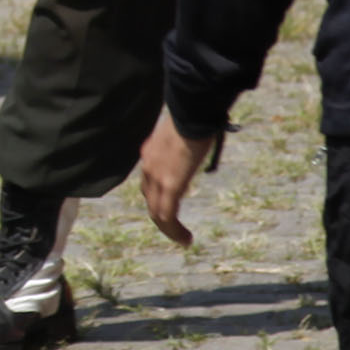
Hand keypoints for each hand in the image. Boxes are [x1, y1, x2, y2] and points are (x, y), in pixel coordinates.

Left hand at [137, 111, 213, 247]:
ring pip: (157, 213)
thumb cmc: (195, 114)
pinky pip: (167, 215)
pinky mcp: (170, 184)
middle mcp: (148, 167)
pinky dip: (174, 230)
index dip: (159, 197)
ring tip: (183, 239)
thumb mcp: (185, 131)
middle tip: (175, 230)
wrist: (192, 109)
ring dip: (169, 229)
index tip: (171, 206)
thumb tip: (200, 136)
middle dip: (162, 217)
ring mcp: (157, 177)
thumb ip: (186, 140)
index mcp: (150, 153)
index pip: (149, 182)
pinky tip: (186, 239)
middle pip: (150, 200)